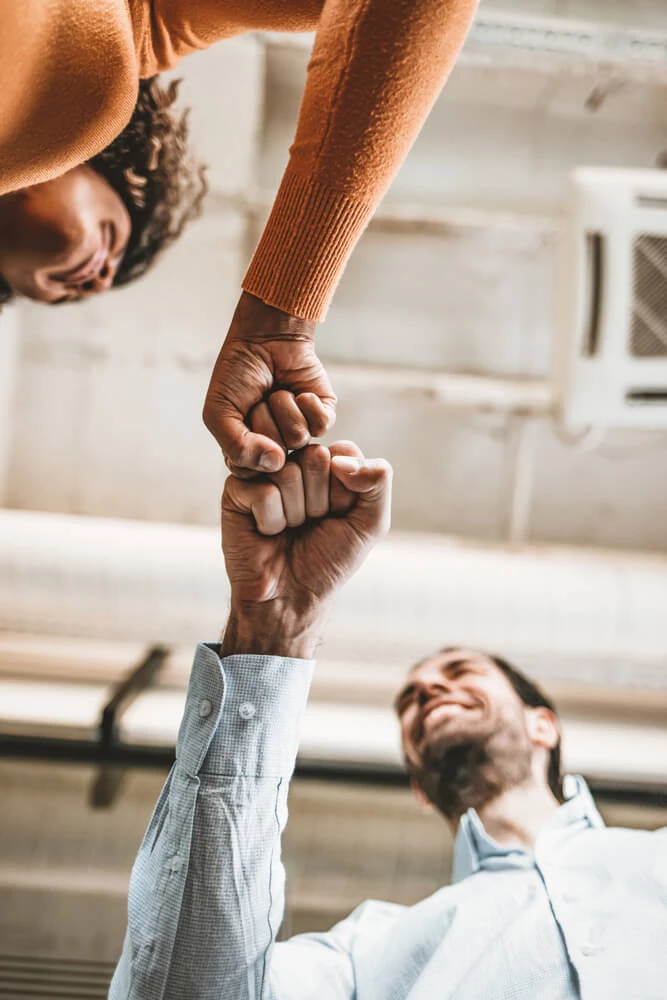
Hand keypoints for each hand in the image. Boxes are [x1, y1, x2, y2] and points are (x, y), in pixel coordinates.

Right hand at [203, 292, 336, 475]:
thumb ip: (236, 447)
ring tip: (276, 392)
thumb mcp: (219, 412)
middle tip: (259, 399)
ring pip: (297, 438)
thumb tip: (275, 464)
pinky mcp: (322, 418)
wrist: (264, 337)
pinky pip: (320, 425)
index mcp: (248, 452)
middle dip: (263, 419)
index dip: (243, 442)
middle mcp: (275, 448)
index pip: (248, 470)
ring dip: (283, 406)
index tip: (238, 415)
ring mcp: (299, 434)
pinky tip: (297, 391)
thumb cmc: (237, 374)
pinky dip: (307, 403)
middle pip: (275, 456)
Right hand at [220, 442, 391, 657]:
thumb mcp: (370, 522)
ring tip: (288, 530)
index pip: (344, 451)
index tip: (337, 514)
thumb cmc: (328, 560)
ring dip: (294, 515)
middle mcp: (295, 462)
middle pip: (315, 457)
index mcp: (328, 465)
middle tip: (309, 524)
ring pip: (288, 474)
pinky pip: (263, 492)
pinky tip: (267, 532)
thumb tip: (342, 458)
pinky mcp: (236, 489)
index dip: (346, 491)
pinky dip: (271, 522)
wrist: (291, 597)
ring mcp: (264, 473)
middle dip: (319, 501)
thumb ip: (378, 480)